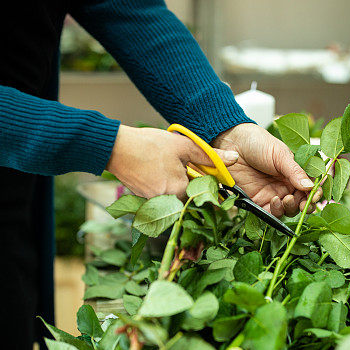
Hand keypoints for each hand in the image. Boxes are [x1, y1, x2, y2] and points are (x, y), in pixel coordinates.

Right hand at [107, 125, 237, 199]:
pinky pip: (161, 199)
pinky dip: (162, 188)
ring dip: (176, 187)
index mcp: (179, 190)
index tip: (202, 176)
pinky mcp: (143, 201)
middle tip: (180, 168)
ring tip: (165, 168)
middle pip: (188, 199)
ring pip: (174, 199)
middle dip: (190, 186)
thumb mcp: (183, 146)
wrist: (115, 148)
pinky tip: (156, 172)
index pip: (203, 195)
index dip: (206, 185)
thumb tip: (233, 159)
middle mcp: (167, 202)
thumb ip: (209, 156)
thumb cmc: (148, 145)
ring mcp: (154, 204)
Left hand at [212, 123, 319, 216]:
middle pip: (301, 203)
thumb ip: (295, 172)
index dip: (315, 194)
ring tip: (287, 199)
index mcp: (294, 173)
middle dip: (305, 205)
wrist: (234, 143)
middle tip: (303, 202)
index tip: (316, 196)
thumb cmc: (258, 143)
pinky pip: (270, 213)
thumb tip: (311, 187)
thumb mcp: (280, 155)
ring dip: (291, 208)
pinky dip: (276, 211)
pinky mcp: (257, 201)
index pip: (310, 188)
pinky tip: (275, 201)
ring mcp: (272, 194)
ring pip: (287, 210)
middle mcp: (285, 186)